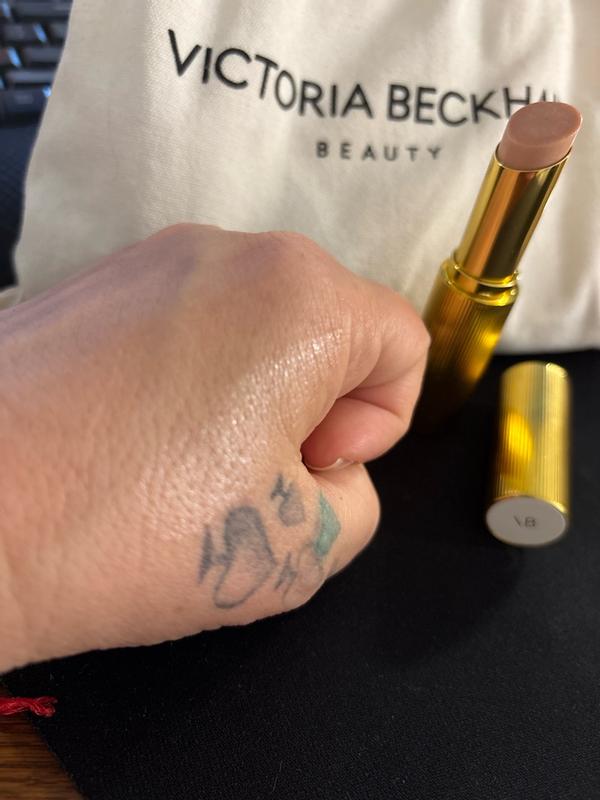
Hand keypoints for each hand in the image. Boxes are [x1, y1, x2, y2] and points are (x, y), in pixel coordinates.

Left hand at [0, 225, 427, 670]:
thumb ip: (357, 501)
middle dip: (318, 404)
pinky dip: (190, 374)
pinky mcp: (91, 280)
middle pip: (328, 327)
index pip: (402, 343)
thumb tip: (325, 466)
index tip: (312, 469)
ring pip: (256, 322)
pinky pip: (186, 320)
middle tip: (254, 476)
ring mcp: (150, 256)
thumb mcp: (302, 555)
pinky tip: (133, 437)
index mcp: (300, 297)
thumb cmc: (133, 533)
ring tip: (186, 464)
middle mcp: (229, 249)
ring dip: (253, 391)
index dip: (381, 423)